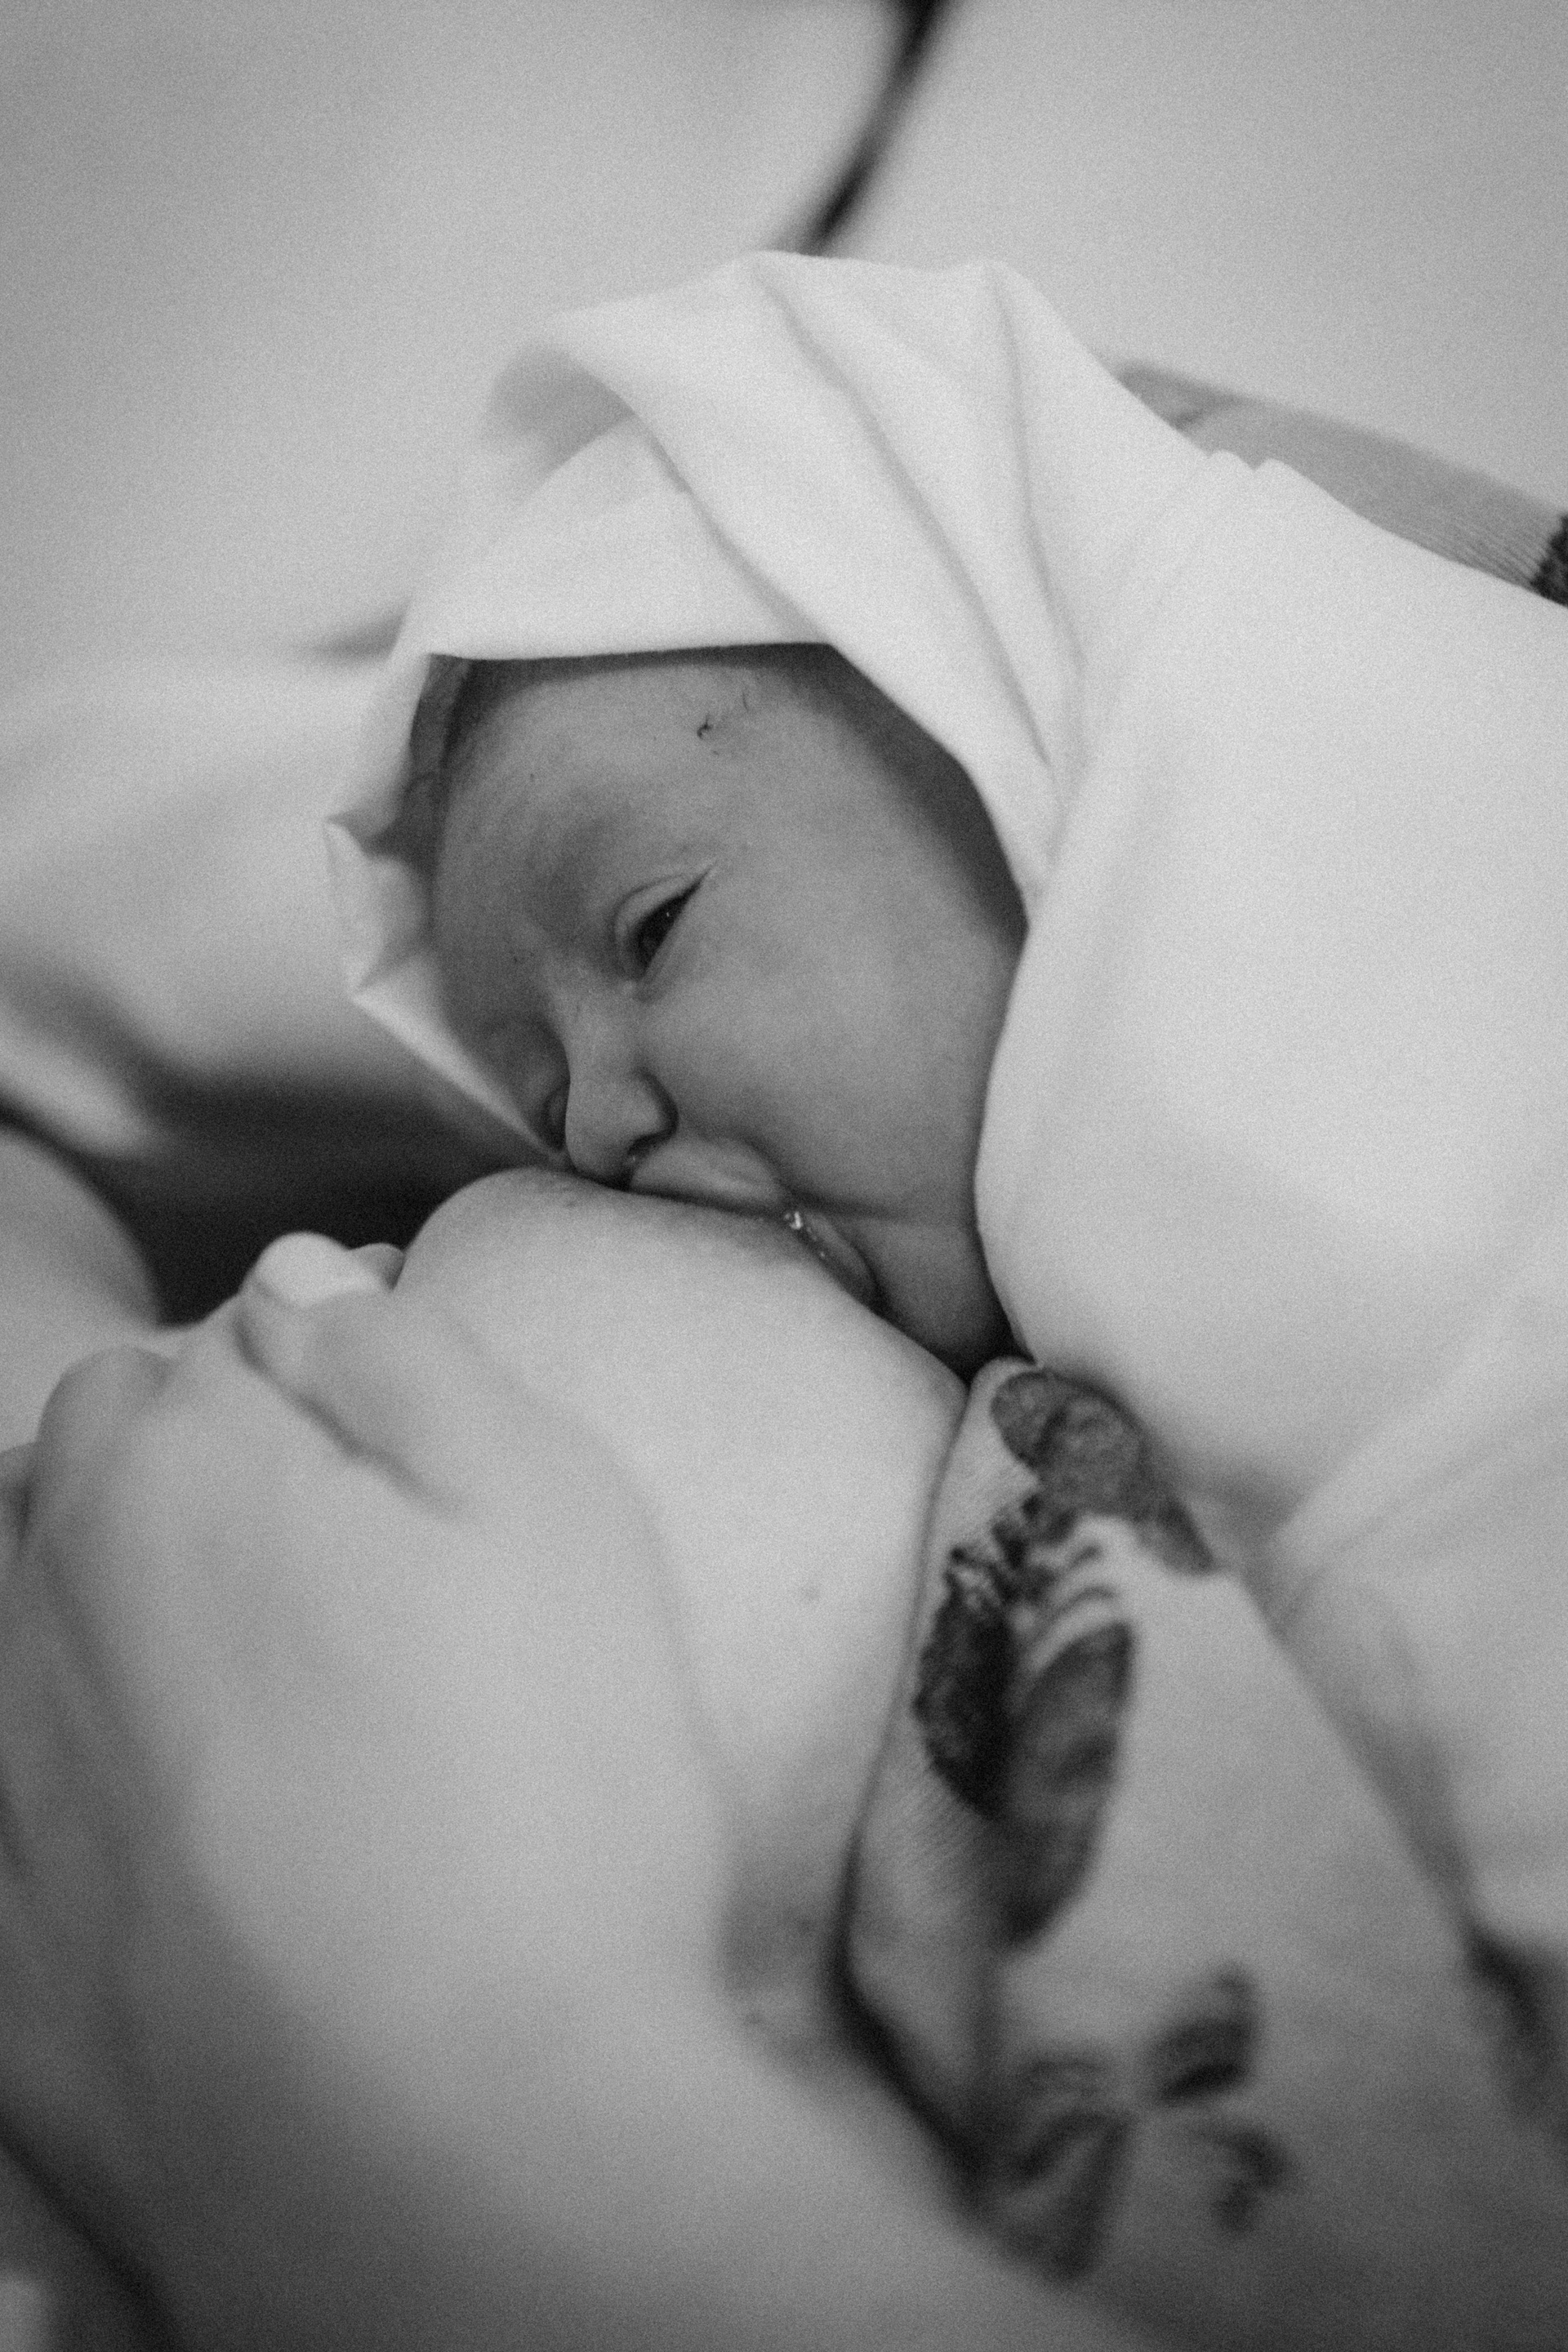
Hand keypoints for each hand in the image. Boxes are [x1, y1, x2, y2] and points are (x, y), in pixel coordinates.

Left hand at [0, 1236, 723, 2345]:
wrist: (452, 2155)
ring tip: (299, 1716)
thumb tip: (290, 1283)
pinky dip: (103, 1799)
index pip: (204, 1353)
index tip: (401, 1461)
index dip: (313, 1387)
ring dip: (138, 1634)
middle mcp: (38, 1605)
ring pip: (47, 1637)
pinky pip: (33, 1815)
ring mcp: (5, 1790)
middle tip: (360, 1588)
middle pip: (93, 1483)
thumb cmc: (535, 1802)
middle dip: (202, 1492)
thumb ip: (397, 1357)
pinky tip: (227, 1850)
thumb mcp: (545, 1505)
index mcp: (167, 1468)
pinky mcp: (7, 1955)